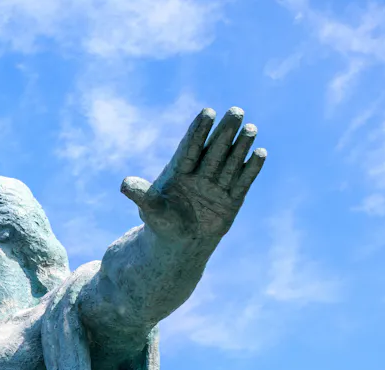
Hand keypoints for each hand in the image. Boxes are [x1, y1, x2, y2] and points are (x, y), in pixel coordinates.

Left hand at [121, 107, 265, 243]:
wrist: (181, 243)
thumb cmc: (162, 222)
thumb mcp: (150, 209)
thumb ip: (141, 195)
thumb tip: (124, 184)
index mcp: (180, 170)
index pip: (190, 148)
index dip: (198, 131)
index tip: (207, 112)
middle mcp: (201, 173)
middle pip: (214, 149)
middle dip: (224, 131)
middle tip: (235, 111)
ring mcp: (218, 184)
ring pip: (231, 161)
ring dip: (241, 146)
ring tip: (250, 128)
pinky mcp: (232, 198)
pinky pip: (243, 182)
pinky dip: (251, 169)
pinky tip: (259, 153)